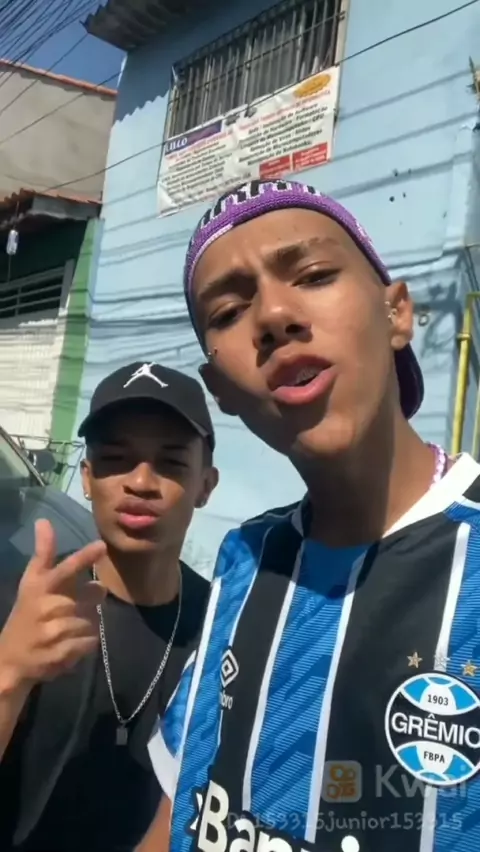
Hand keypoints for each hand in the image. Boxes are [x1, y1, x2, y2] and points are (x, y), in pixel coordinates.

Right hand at [0, 519, 106, 689]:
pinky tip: (70, 643)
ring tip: (68, 628)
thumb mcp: (31, 583)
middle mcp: (45, 606)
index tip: (102, 545)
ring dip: (87, 622)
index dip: (83, 557)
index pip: (64, 568)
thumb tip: (44, 521)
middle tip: (80, 603)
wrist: (10, 659)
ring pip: (92, 619)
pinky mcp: (60, 653)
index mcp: (38, 586)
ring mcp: (52, 631)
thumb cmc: (26, 615)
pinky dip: (85, 643)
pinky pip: (90, 641)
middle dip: (91, 598)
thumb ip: (44, 555)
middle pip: (90, 595)